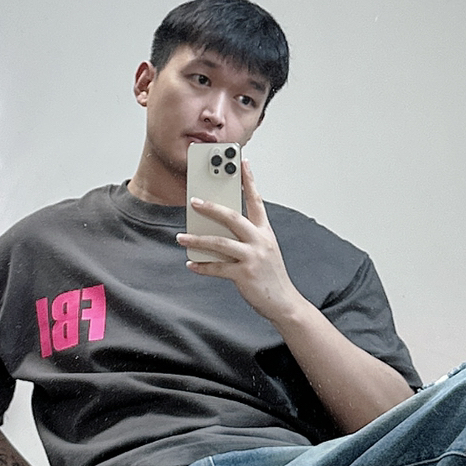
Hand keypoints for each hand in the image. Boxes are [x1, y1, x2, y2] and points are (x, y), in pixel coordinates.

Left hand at [177, 160, 304, 326]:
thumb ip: (244, 239)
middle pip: (232, 217)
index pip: (256, 200)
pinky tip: (191, 264)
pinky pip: (218, 268)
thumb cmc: (271, 276)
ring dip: (197, 239)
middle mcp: (260, 241)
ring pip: (219, 243)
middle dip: (211, 208)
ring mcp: (253, 258)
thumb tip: (215, 231)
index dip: (249, 180)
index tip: (242, 162)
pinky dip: (202, 266)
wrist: (284, 303)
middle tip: (193, 201)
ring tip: (181, 238)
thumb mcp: (263, 251)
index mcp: (265, 232)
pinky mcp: (245, 275)